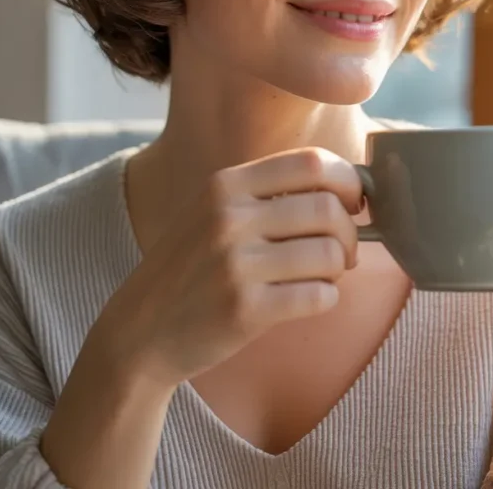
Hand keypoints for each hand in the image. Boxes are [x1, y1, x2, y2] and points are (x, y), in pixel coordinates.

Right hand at [96, 147, 362, 390]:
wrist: (139, 329)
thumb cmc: (192, 267)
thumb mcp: (214, 211)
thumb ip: (268, 193)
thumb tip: (351, 186)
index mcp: (226, 185)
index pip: (311, 162)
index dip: (347, 180)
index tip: (353, 202)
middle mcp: (229, 217)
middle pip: (328, 208)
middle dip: (350, 232)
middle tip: (344, 251)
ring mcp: (235, 264)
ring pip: (329, 254)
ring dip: (339, 268)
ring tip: (324, 276)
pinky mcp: (244, 310)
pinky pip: (319, 296)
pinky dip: (327, 298)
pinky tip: (310, 299)